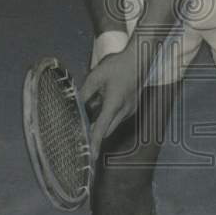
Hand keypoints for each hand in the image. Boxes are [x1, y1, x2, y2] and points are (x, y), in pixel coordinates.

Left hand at [80, 43, 146, 158]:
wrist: (139, 58)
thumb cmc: (118, 65)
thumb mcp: (96, 76)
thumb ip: (85, 92)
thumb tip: (76, 104)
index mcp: (114, 103)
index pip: (101, 129)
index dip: (94, 143)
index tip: (91, 156)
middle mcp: (124, 110)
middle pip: (107, 130)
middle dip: (95, 132)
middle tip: (83, 128)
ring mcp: (130, 109)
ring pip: (113, 124)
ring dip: (103, 122)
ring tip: (93, 108)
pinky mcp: (133, 106)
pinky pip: (119, 117)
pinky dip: (110, 115)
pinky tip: (104, 102)